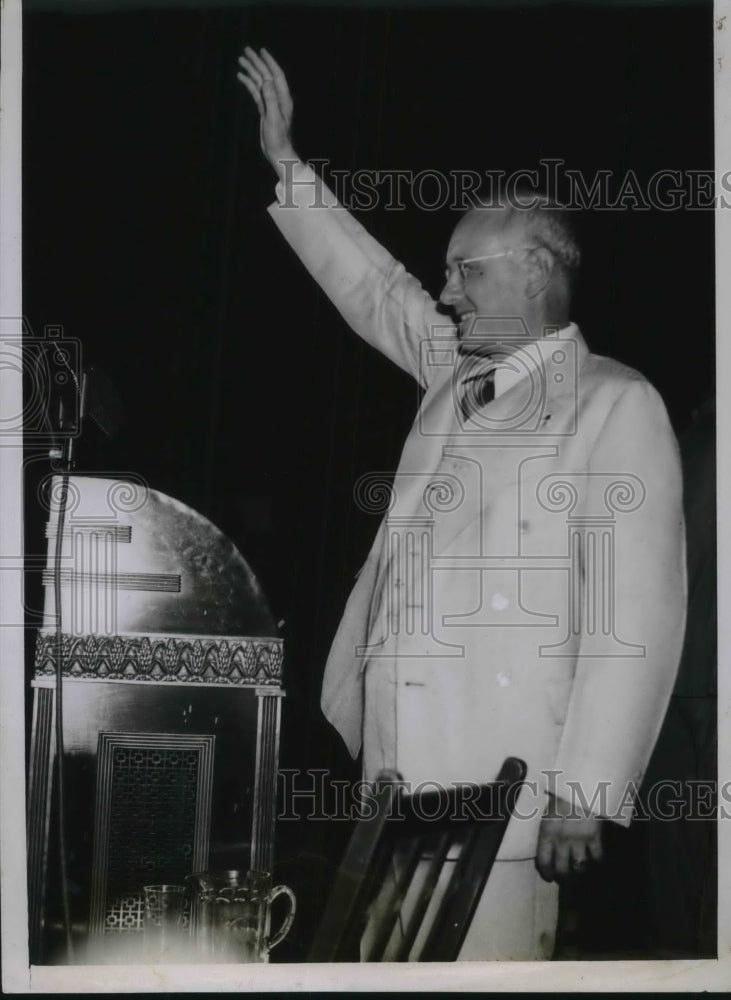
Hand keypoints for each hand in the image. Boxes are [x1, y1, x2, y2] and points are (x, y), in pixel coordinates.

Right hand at [237, 47, 296, 179]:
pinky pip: (256, 92)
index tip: (261, 51)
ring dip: (251, 71)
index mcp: (283, 98)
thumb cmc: (278, 138)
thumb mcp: (274, 118)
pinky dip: (249, 84)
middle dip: (257, 63)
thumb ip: (271, 99)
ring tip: (241, 60)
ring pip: (260, 83)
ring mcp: (270, 103)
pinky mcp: (264, 109)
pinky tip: (242, 77)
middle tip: (246, 51)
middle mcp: (277, 98)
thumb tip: (266, 80)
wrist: (278, 152)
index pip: (276, 75)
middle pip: (266, 76)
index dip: (269, 62)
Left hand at [535, 794, 602, 881]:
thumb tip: (546, 844)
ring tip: (580, 869)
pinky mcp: (594, 837)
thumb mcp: (548, 811)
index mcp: (546, 832)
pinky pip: (597, 857)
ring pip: (580, 867)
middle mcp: (561, 840)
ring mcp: (579, 840)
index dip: (546, 872)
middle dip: (564, 877)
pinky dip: (598, 860)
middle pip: (562, 870)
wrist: (581, 783)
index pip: (543, 861)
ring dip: (580, 870)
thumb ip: (548, 829)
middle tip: (565, 877)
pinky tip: (596, 859)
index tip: (549, 876)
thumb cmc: (562, 794)